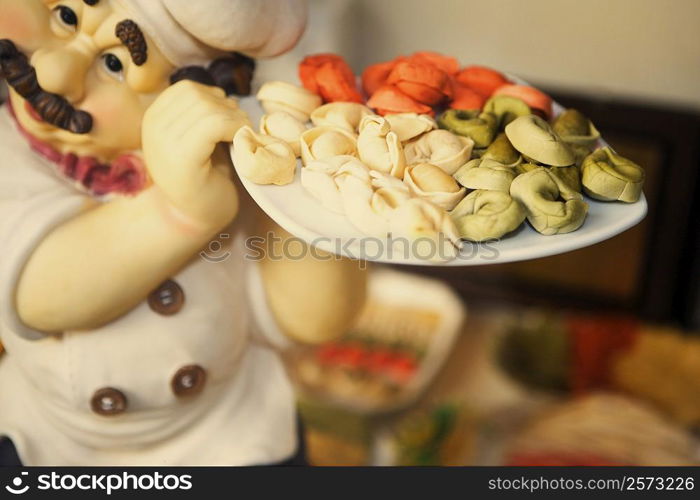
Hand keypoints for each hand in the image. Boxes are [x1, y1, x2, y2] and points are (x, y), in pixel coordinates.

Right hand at [142, 80, 250, 228]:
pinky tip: (239, 142)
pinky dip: (234, 127)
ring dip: (233, 118)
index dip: (213, 96)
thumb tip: (220, 92)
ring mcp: (164, 143)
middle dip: (225, 107)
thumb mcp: (197, 137)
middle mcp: (153, 129)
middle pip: (196, 95)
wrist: (197, 216)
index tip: (228, 116)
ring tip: (240, 135)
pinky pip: (214, 124)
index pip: (185, 88)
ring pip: (207, 108)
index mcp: (153, 119)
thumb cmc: (204, 177)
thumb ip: (200, 113)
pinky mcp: (183, 158)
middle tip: (239, 127)